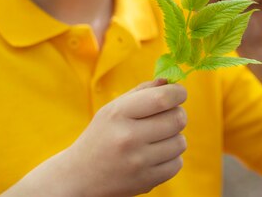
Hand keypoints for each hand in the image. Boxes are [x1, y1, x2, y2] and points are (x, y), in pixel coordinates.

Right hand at [0, 79, 186, 196]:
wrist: (81, 175)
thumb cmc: (102, 135)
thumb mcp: (113, 108)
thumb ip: (142, 91)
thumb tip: (170, 81)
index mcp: (119, 114)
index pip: (162, 99)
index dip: (178, 93)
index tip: (179, 93)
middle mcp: (128, 138)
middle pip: (177, 119)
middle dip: (178, 114)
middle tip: (168, 115)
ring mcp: (138, 162)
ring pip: (180, 142)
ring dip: (174, 137)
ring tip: (157, 138)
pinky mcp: (146, 181)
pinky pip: (177, 163)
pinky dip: (171, 157)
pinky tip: (155, 155)